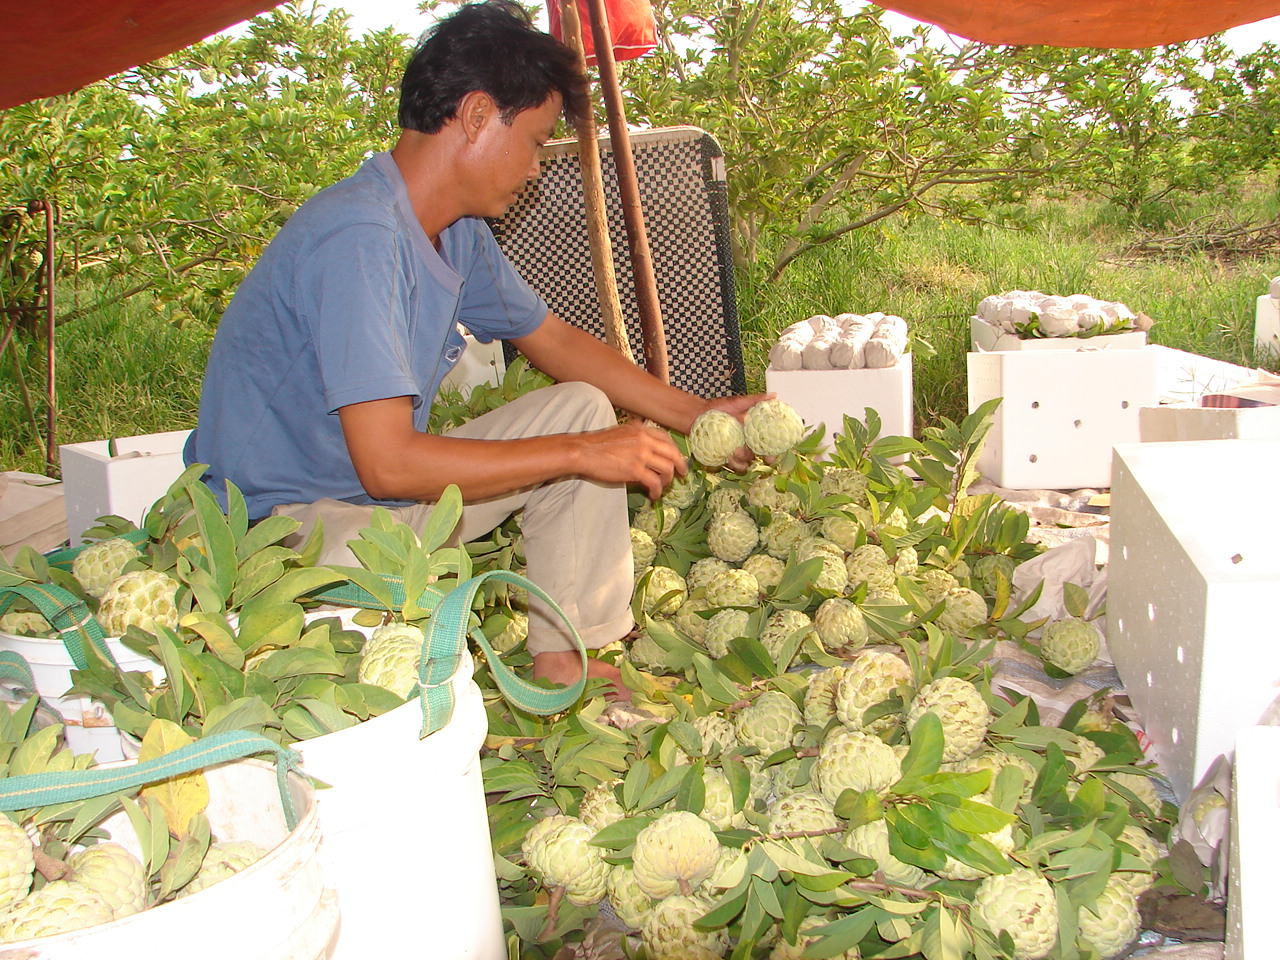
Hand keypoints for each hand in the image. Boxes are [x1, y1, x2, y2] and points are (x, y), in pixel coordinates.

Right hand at [573, 422, 687, 499]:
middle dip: (680, 465)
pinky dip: (657, 491)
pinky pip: (654, 482)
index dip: (674, 450)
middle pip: (672, 452)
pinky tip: (653, 496)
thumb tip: (646, 452)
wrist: (583, 451)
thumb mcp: (620, 433)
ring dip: (667, 480)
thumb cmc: (596, 445)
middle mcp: (644, 439)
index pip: (666, 438)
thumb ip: (635, 438)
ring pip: (667, 468)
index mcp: (640, 429)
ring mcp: (641, 454)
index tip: (677, 459)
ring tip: (661, 487)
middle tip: (683, 475)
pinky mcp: (635, 469)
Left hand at [701, 393, 773, 472]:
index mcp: (752, 429)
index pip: (767, 440)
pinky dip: (734, 462)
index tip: (777, 451)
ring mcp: (736, 448)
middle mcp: (746, 440)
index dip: (774, 447)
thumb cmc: (717, 407)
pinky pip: (733, 463)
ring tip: (736, 451)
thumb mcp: (738, 402)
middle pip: (760, 453)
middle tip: (765, 458)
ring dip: (745, 458)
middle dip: (764, 457)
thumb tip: (774, 396)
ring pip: (747, 460)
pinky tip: (729, 456)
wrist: (697, 415)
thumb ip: (755, 400)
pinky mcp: (724, 454)